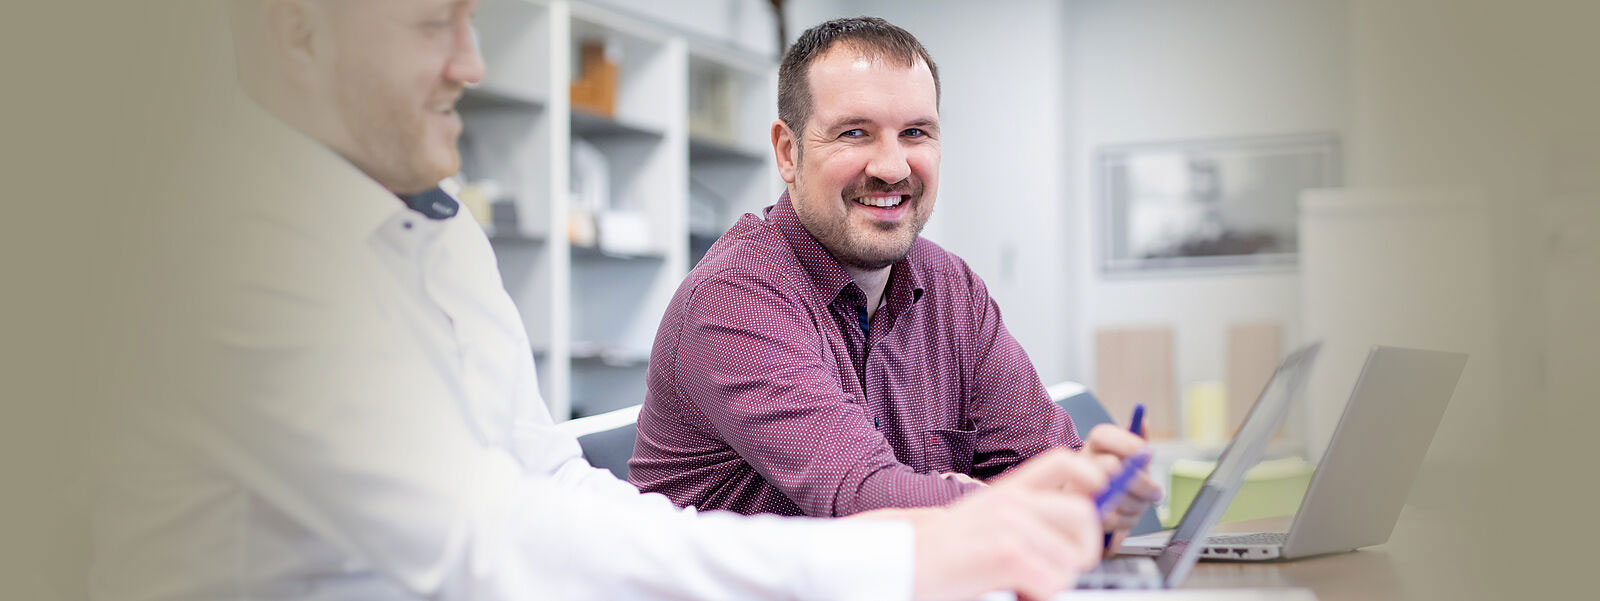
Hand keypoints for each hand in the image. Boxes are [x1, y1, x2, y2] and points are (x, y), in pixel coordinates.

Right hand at [909, 448, 1106, 600]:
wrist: (900, 563)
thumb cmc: (940, 554)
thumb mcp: (985, 520)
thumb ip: (1026, 518)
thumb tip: (1076, 534)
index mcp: (1008, 490)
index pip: (1064, 461)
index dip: (1091, 478)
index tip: (1097, 499)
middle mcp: (1011, 501)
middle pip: (1083, 512)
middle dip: (1084, 549)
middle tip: (1061, 568)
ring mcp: (1009, 524)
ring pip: (1071, 558)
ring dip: (1056, 582)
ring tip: (1025, 585)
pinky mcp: (1006, 553)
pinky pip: (1054, 581)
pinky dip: (1041, 596)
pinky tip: (1015, 592)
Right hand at [1083, 425, 1162, 543]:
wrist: (1097, 509)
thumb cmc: (1119, 478)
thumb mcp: (1129, 458)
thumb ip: (1137, 439)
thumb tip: (1143, 420)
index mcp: (1093, 445)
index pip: (1103, 435)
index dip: (1128, 443)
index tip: (1148, 453)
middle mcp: (1080, 464)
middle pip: (1110, 467)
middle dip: (1141, 483)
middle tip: (1156, 492)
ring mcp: (1076, 489)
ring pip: (1114, 496)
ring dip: (1138, 504)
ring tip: (1142, 504)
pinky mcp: (1082, 514)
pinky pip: (1111, 518)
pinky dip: (1128, 520)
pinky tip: (1130, 516)